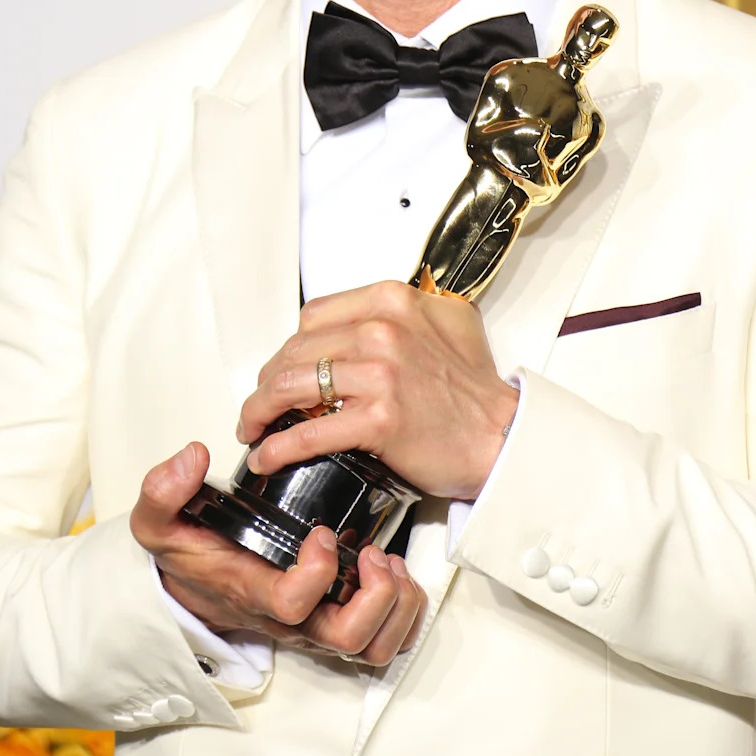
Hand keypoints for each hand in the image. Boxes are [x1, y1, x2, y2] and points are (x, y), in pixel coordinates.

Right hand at [130, 441, 426, 664]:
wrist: (195, 587)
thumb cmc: (191, 556)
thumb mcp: (160, 522)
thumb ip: (163, 491)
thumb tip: (192, 457)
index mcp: (254, 591)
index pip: (291, 604)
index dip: (314, 572)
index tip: (318, 532)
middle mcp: (292, 617)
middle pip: (347, 638)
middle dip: (373, 596)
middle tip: (368, 552)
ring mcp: (318, 622)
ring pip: (374, 645)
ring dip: (395, 605)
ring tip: (386, 560)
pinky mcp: (336, 616)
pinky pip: (384, 637)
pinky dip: (403, 610)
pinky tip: (393, 569)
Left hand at [238, 280, 518, 500]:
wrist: (501, 434)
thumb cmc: (474, 387)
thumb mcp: (446, 319)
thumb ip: (403, 307)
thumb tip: (361, 315)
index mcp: (392, 300)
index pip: (313, 316)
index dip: (289, 347)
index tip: (282, 367)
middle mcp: (382, 329)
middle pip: (294, 351)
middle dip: (265, 382)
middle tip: (259, 404)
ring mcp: (380, 373)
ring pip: (289, 386)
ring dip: (258, 412)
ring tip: (253, 428)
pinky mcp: (379, 418)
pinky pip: (308, 432)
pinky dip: (277, 447)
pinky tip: (268, 455)